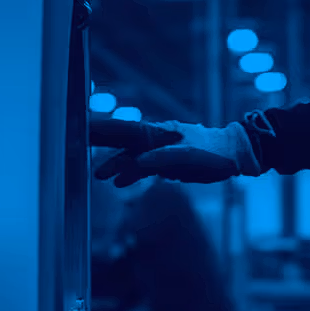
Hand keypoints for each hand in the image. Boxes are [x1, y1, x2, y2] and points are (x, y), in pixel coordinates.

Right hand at [90, 118, 258, 186]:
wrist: (233, 155)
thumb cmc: (216, 155)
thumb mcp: (194, 159)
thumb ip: (165, 159)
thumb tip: (139, 162)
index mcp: (160, 134)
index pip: (126, 131)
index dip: (104, 130)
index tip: (83, 127)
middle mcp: (155, 138)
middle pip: (122, 137)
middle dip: (99, 138)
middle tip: (77, 137)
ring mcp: (159, 149)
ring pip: (130, 155)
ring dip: (114, 163)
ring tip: (98, 175)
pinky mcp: (165, 162)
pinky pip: (142, 167)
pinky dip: (130, 173)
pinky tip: (118, 183)